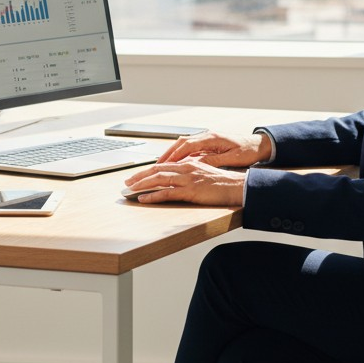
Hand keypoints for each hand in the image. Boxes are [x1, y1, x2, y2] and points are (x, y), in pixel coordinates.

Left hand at [123, 160, 246, 205]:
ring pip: (159, 179)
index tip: (136, 175)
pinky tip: (144, 199)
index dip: (148, 170)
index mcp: (189, 163)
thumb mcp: (204, 173)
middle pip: (157, 170)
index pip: (163, 165)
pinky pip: (167, 192)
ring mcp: (187, 179)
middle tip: (127, 182)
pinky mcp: (190, 191)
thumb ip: (191, 172)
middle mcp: (186, 168)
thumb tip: (179, 177)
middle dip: (140, 176)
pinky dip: (153, 195)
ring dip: (142, 184)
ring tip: (130, 190)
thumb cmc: (223, 183)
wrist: (237, 187)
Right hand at [155, 130, 271, 167]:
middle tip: (155, 165)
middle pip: (181, 143)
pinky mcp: (208, 143)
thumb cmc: (247, 151)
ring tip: (160, 164)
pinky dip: (180, 154)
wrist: (258, 145)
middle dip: (167, 154)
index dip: (174, 155)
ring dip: (172, 154)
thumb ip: (214, 160)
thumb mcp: (232, 158)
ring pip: (183, 144)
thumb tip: (197, 164)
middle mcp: (207, 136)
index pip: (187, 145)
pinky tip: (175, 163)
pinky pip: (189, 148)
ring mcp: (206, 138)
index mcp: (212, 138)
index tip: (163, 164)